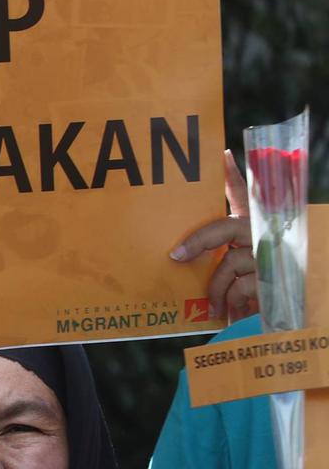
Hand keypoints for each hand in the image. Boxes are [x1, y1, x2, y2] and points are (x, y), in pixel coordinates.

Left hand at [170, 150, 256, 321]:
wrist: (293, 309)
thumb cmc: (260, 285)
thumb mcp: (243, 265)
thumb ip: (222, 255)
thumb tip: (180, 256)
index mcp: (254, 227)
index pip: (244, 194)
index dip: (232, 174)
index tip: (221, 155)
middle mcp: (264, 235)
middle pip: (225, 228)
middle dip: (198, 242)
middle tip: (175, 256)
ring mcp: (269, 256)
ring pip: (228, 264)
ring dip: (216, 288)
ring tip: (214, 306)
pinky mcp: (273, 278)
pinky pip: (240, 287)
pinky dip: (232, 303)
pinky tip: (231, 314)